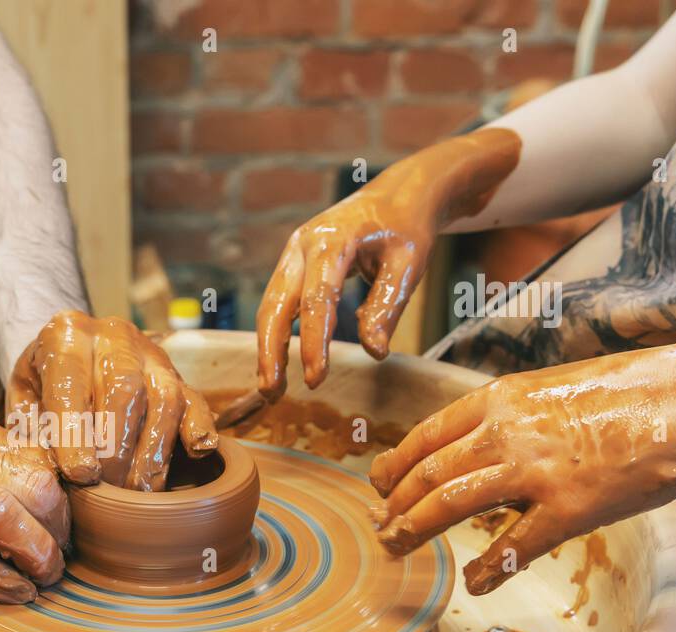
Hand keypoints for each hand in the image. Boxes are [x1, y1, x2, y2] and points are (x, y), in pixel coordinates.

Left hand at [7, 310, 217, 490]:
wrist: (70, 354)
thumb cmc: (42, 386)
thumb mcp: (23, 403)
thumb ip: (32, 437)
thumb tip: (49, 479)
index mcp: (65, 335)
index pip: (71, 383)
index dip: (76, 432)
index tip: (80, 474)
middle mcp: (113, 336)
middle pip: (124, 390)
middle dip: (116, 449)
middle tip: (107, 492)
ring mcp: (151, 355)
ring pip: (163, 398)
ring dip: (152, 451)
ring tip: (138, 492)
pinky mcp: (179, 376)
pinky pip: (195, 400)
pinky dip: (199, 427)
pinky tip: (197, 452)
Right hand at [256, 127, 520, 398]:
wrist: (397, 195)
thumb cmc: (407, 228)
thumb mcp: (409, 265)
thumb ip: (387, 306)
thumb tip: (374, 352)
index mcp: (332, 240)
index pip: (317, 299)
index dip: (313, 342)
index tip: (315, 380)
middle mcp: (302, 245)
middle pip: (276, 303)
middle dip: (270, 350)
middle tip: (271, 392)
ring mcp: (293, 254)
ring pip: (269, 305)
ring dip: (267, 347)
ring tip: (271, 389)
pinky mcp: (293, 265)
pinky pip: (277, 303)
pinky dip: (274, 334)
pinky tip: (276, 364)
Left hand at [368, 343, 675, 594]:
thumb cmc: (630, 390)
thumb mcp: (552, 387)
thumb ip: (511, 416)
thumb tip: (480, 443)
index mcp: (499, 400)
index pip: (425, 437)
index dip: (394, 465)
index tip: (378, 484)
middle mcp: (506, 433)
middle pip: (427, 475)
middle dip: (394, 504)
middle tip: (381, 526)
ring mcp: (535, 472)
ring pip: (451, 505)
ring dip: (415, 529)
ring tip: (397, 547)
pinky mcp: (570, 509)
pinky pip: (514, 546)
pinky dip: (488, 569)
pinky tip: (475, 582)